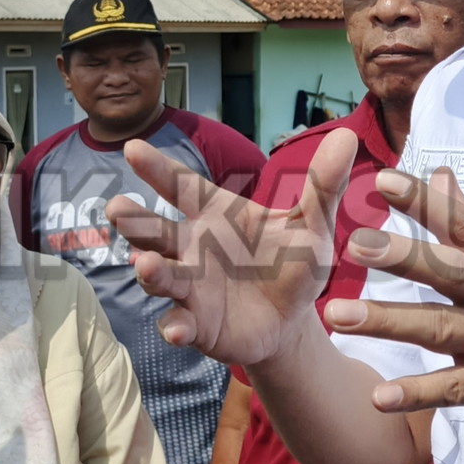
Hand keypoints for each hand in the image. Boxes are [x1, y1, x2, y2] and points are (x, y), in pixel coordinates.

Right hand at [107, 132, 355, 367]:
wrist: (294, 320)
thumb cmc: (292, 264)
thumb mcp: (312, 225)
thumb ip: (323, 185)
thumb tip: (347, 135)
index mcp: (214, 214)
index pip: (181, 185)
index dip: (157, 167)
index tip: (131, 147)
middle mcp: (191, 247)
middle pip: (154, 230)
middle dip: (134, 221)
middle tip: (116, 208)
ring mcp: (188, 287)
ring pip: (160, 276)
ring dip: (151, 272)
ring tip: (146, 267)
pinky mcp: (196, 324)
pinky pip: (179, 323)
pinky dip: (175, 326)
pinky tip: (177, 328)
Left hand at [324, 167, 463, 437]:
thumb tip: (439, 172)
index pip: (459, 223)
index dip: (422, 200)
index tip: (381, 179)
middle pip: (446, 271)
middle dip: (400, 257)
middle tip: (354, 245)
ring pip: (437, 328)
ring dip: (386, 322)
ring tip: (337, 317)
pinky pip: (451, 389)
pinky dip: (414, 393)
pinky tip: (378, 397)